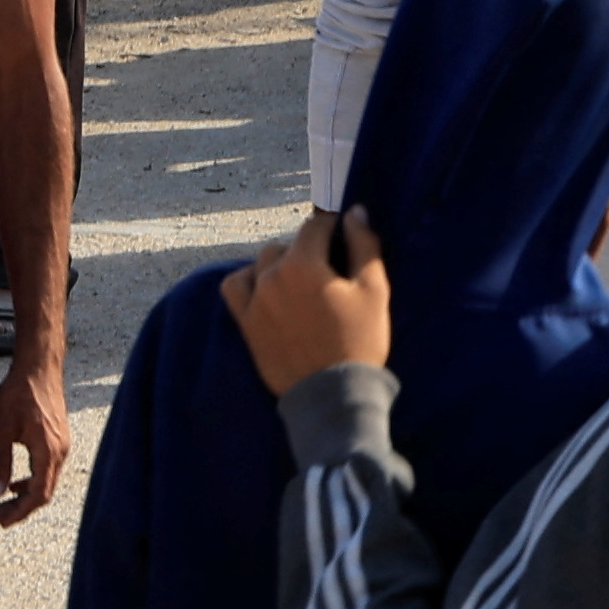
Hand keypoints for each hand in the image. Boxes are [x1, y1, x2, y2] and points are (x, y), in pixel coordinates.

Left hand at [0, 347, 71, 522]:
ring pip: (48, 482)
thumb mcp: (2, 429)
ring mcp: (63, 445)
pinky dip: (33, 481)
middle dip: (21, 509)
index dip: (19, 512)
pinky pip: (49, 469)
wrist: (39, 366)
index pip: (37, 495)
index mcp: (48, 451)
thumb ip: (0, 463)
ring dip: (27, 496)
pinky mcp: (59, 439)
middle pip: (45, 493)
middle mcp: (60, 451)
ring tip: (4, 503)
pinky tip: (16, 482)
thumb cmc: (19, 392)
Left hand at [227, 209, 390, 393]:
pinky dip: (248, 281)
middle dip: (308, 249)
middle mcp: (271, 275)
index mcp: (302, 263)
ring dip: (280, 264)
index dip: (332, 227)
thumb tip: (355, 212)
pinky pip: (235, 287)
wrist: (332, 396)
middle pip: (288, 245)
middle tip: (329, 272)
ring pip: (262, 263)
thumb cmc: (358, 341)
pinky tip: (266, 290)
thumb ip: (364, 245)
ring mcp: (254, 300)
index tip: (343, 238)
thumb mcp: (374, 290)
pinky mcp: (245, 324)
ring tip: (300, 283)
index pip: (315, 226)